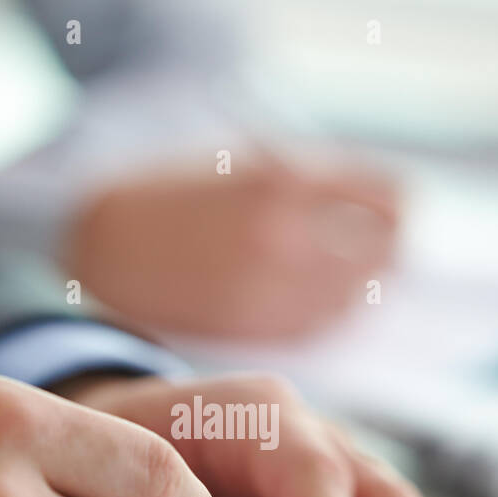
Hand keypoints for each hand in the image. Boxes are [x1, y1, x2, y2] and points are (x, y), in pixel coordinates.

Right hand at [63, 160, 398, 338]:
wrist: (102, 246)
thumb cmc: (174, 197)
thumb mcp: (246, 163)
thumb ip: (313, 183)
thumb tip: (381, 210)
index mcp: (285, 182)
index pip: (389, 200)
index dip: (394, 206)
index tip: (388, 211)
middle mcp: (285, 240)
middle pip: (383, 255)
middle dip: (381, 248)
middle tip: (370, 245)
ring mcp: (271, 292)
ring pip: (354, 298)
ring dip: (353, 285)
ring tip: (329, 272)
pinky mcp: (254, 333)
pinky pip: (319, 327)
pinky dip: (323, 313)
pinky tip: (301, 296)